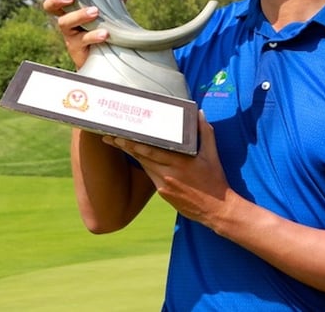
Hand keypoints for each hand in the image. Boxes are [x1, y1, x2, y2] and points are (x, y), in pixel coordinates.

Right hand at [40, 0, 132, 68]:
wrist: (104, 55)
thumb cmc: (103, 25)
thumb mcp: (110, 7)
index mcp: (71, 5)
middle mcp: (66, 17)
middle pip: (50, 6)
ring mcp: (70, 33)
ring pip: (65, 22)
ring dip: (79, 15)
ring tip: (94, 12)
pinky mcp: (76, 47)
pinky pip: (82, 40)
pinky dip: (93, 35)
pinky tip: (104, 33)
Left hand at [104, 112, 234, 228]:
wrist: (216, 210)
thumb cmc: (214, 180)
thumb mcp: (212, 155)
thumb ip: (205, 132)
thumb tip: (199, 113)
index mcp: (180, 162)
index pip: (151, 150)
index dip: (134, 143)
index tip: (121, 135)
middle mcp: (168, 173)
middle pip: (142, 157)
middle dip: (125, 146)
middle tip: (109, 137)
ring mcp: (163, 185)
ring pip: (144, 166)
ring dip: (131, 154)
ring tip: (117, 143)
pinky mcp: (162, 193)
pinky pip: (150, 176)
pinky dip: (144, 166)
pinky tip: (136, 158)